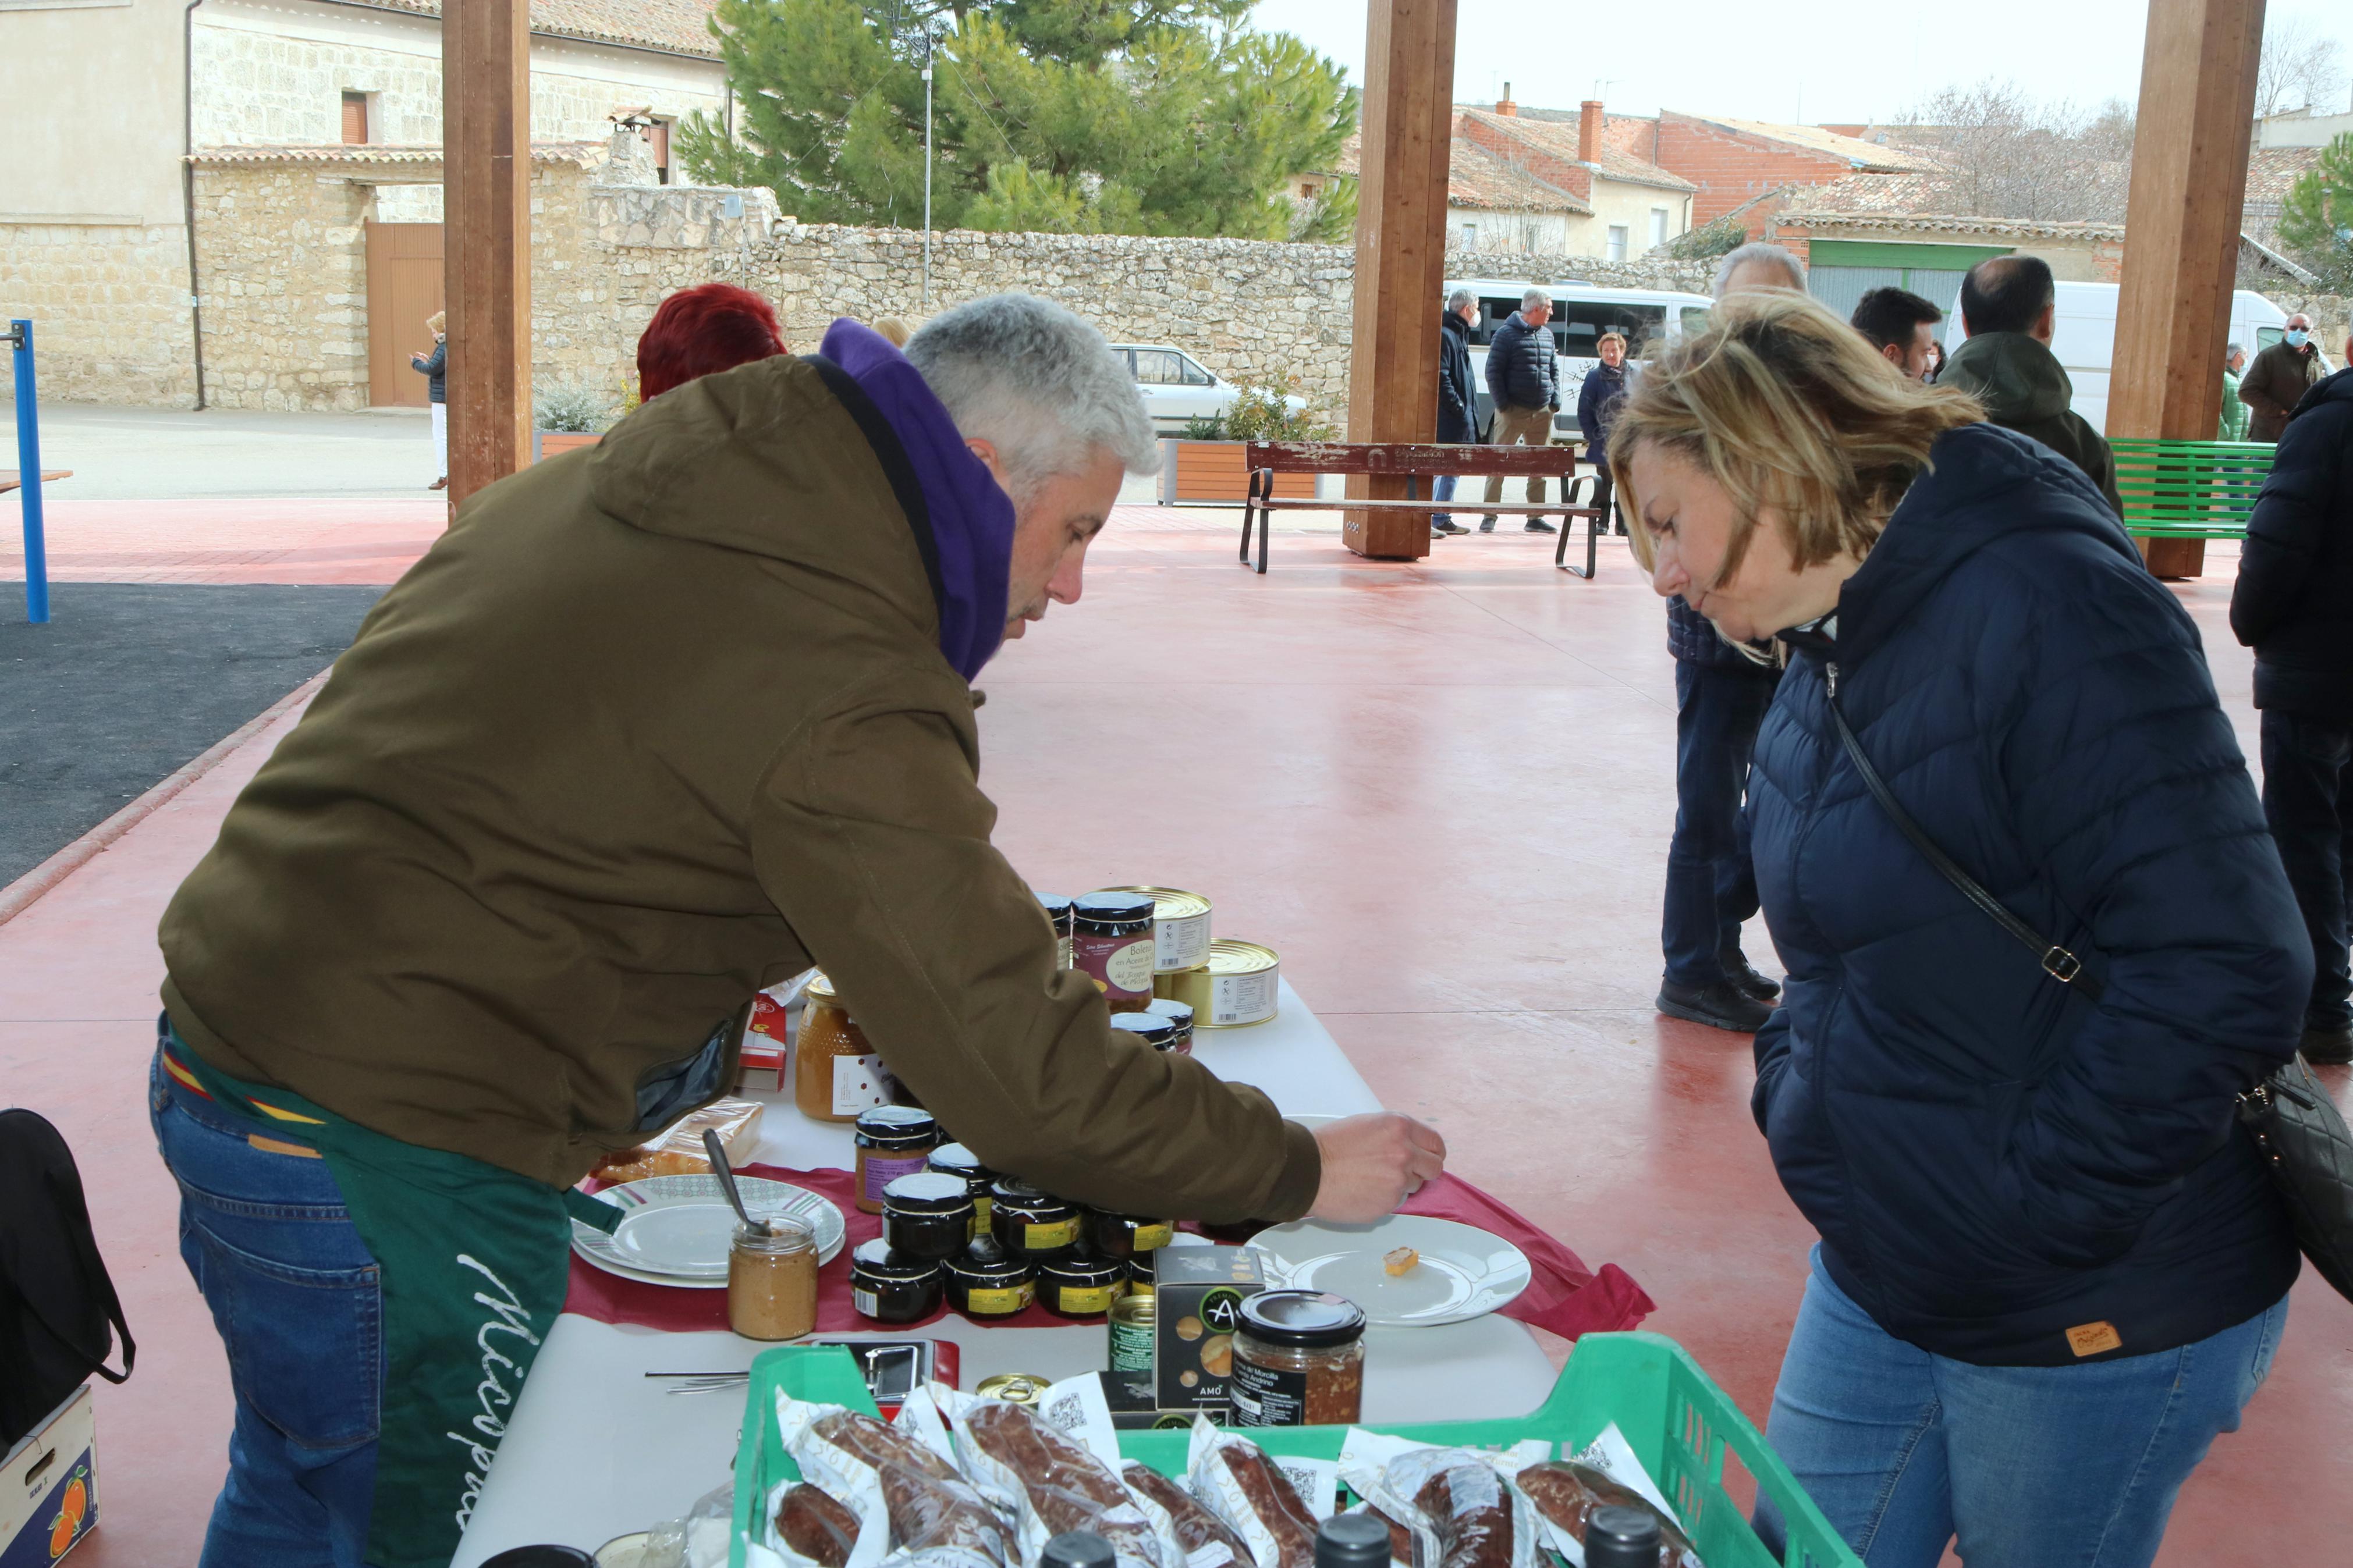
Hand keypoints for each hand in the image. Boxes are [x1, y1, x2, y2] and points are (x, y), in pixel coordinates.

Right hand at [1305, 1112, 1445, 1222]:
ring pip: (1414, 1186)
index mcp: (1400, 1127)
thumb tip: (1412, 1147)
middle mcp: (1404, 1152)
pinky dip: (1385, 1199)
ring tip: (1372, 1179)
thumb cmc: (1330, 1146)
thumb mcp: (1368, 1124)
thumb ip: (1395, 1135)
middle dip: (1423, 1171)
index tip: (1426, 1158)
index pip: (1436, 1143)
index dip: (1432, 1152)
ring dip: (1400, 1185)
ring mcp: (1399, 1179)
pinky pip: (1397, 1202)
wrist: (1309, 1170)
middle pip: (1435, 1168)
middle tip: (1405, 1172)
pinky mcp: (1389, 1202)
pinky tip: (1365, 1190)